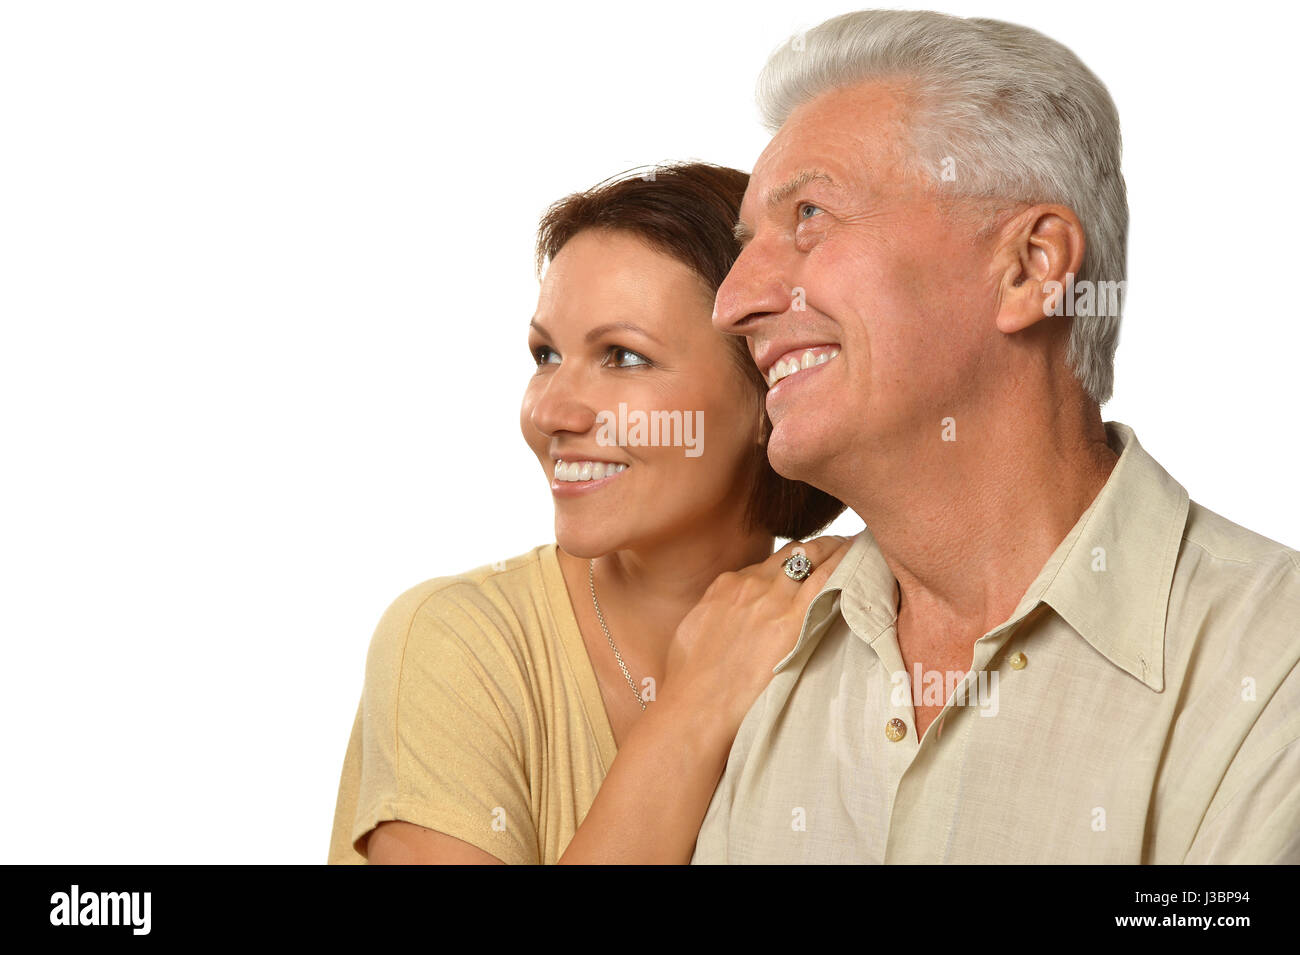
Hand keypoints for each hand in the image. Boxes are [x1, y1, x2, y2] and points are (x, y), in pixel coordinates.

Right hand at [661, 535, 853, 736]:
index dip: (793, 562)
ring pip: (811, 557)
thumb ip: (716, 616)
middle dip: (819, 547)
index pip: (769, 564)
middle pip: (794, 554)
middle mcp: (749, 585)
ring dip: (835, 551)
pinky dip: (842, 563)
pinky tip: (856, 557)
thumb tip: (724, 620)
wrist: (696, 706)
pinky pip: (824, 579)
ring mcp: (771, 600)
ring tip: (856, 549)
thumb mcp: (694, 634)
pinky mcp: (791, 621)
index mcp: (725, 587)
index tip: (808, 563)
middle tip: (841, 548)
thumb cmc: (690, 682)